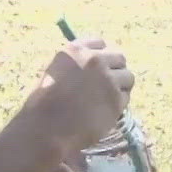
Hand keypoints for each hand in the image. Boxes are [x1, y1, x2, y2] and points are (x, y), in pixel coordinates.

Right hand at [32, 38, 132, 152]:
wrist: (46, 127)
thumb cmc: (44, 103)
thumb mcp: (57, 72)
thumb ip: (78, 64)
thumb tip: (99, 64)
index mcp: (76, 50)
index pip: (100, 43)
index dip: (103, 56)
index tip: (102, 66)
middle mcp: (94, 60)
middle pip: (119, 57)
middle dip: (115, 70)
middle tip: (108, 84)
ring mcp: (108, 79)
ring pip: (128, 77)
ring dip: (120, 87)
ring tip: (106, 99)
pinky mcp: (116, 100)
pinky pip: (125, 97)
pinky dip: (118, 104)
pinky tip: (104, 111)